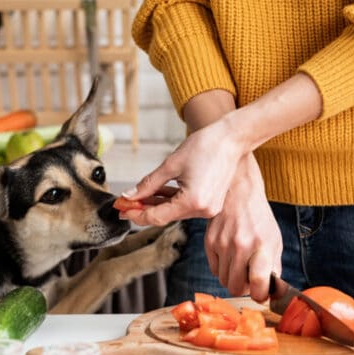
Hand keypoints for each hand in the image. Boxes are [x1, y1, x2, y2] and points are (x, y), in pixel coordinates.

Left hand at [120, 115, 247, 226]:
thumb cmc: (205, 146)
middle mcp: (203, 210)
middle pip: (166, 216)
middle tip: (125, 203)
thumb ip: (148, 184)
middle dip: (144, 209)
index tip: (121, 209)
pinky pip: (185, 206)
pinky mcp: (211, 203)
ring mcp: (209, 208)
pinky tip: (157, 194)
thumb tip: (130, 195)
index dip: (136, 214)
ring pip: (175, 212)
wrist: (232, 138)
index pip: (157, 217)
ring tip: (138, 197)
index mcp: (193, 201)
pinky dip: (171, 201)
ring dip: (157, 205)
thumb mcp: (171, 164)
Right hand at [205, 154, 281, 301]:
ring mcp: (222, 244)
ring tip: (241, 265)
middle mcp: (240, 245)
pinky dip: (223, 269)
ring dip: (233, 278)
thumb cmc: (259, 218)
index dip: (260, 295)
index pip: (258, 282)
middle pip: (236, 287)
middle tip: (249, 279)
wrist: (238, 192)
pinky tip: (230, 256)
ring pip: (224, 281)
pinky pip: (214, 269)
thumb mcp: (274, 240)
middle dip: (244, 289)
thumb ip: (273, 267)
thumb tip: (270, 292)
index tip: (261, 293)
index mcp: (261, 245)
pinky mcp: (209, 242)